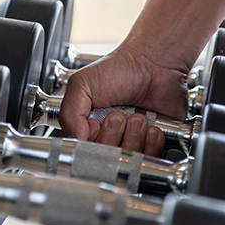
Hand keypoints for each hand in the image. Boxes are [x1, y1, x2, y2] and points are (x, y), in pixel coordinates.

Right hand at [58, 42, 189, 155]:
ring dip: (132, 137)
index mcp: (86, 125)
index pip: (82, 152)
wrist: (154, 63)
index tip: (95, 123)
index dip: (90, 142)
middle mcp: (107, 136)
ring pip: (127, 161)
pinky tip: (150, 127)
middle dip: (112, 137)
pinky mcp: (152, 145)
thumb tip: (75, 140)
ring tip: (136, 117)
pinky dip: (150, 144)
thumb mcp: (82, 84)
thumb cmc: (120, 69)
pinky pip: (149, 158)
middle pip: (105, 160)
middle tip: (117, 116)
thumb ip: (69, 112)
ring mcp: (130, 142)